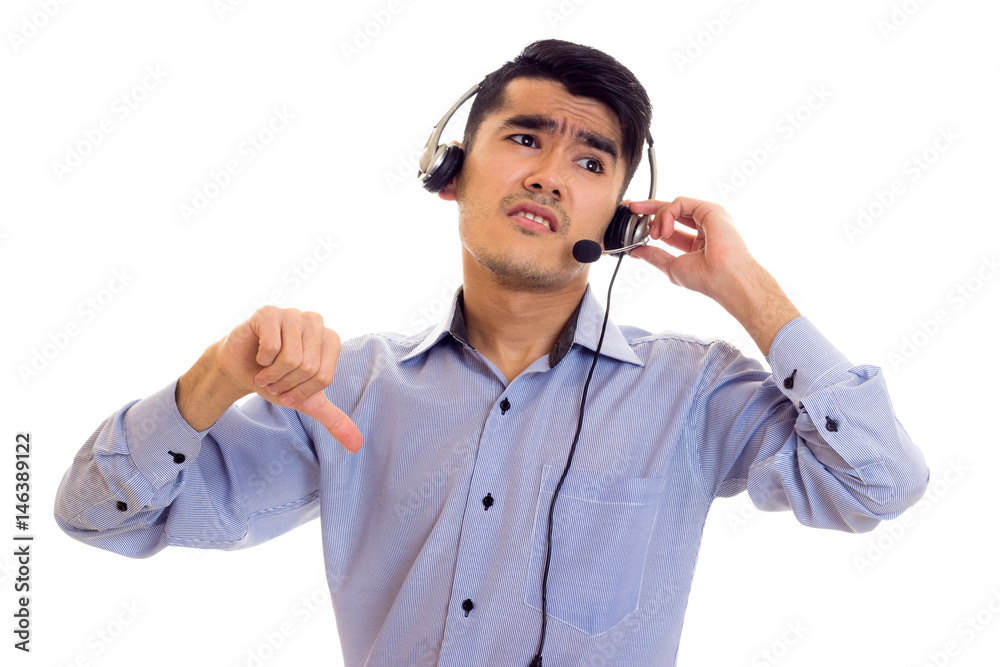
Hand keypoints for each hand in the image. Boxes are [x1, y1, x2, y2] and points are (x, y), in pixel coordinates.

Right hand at [212, 306, 362, 452]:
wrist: (240, 369)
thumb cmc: (276, 380)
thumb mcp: (306, 402)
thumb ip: (333, 418)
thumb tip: (357, 445)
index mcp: (330, 338)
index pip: (324, 376)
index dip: (302, 391)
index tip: (288, 391)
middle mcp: (315, 322)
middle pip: (308, 366)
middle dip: (286, 383)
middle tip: (274, 381)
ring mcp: (292, 314)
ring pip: (291, 357)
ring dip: (273, 374)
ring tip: (266, 371)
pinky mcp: (268, 312)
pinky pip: (271, 346)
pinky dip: (262, 360)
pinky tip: (258, 354)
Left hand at [624, 196, 754, 302]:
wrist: (725, 280)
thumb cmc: (707, 278)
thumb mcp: (672, 266)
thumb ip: (655, 256)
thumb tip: (636, 251)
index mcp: (699, 240)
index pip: (671, 226)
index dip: (653, 222)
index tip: (634, 220)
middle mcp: (705, 226)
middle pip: (673, 211)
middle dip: (649, 209)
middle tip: (631, 207)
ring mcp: (709, 216)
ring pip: (675, 206)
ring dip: (658, 217)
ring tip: (655, 235)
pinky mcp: (711, 209)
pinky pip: (680, 203)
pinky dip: (667, 213)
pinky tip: (664, 230)